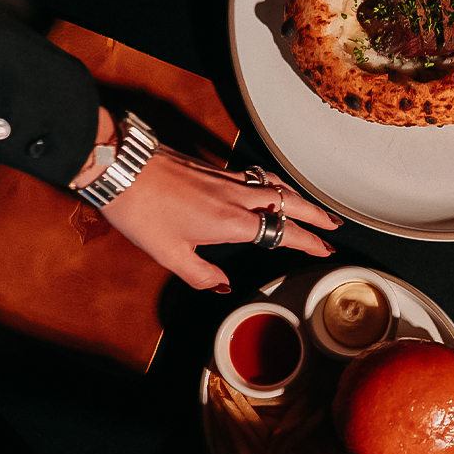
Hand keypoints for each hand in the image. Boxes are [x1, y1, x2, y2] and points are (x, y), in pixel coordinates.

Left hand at [97, 146, 339, 290]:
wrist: (119, 167)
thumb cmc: (141, 211)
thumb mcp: (169, 255)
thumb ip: (201, 275)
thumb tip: (221, 287)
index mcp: (232, 222)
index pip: (283, 232)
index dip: (308, 241)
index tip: (325, 249)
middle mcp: (236, 197)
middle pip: (289, 203)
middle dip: (315, 214)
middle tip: (334, 225)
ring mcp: (226, 180)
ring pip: (275, 186)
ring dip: (298, 198)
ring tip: (311, 207)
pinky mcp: (213, 169)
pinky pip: (256, 176)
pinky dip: (274, 184)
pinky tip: (272, 187)